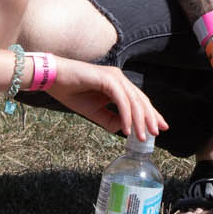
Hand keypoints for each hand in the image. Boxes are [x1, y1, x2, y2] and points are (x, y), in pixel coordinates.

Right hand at [46, 59, 167, 140]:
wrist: (53, 79)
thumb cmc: (71, 92)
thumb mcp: (94, 112)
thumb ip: (110, 119)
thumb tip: (123, 129)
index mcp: (118, 85)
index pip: (139, 101)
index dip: (151, 114)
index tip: (159, 128)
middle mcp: (119, 79)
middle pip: (141, 100)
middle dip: (150, 118)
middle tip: (156, 134)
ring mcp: (114, 77)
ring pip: (133, 100)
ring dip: (139, 120)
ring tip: (142, 136)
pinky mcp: (107, 79)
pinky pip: (121, 100)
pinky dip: (125, 115)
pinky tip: (127, 128)